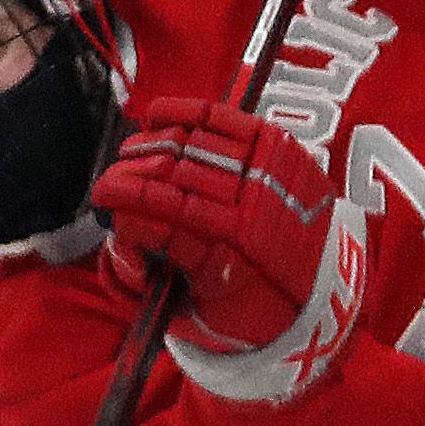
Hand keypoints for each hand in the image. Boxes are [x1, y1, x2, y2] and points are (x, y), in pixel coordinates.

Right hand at [90, 97, 337, 358]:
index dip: (131, 211)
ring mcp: (270, 176)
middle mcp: (256, 216)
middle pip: (178, 181)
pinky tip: (156, 117)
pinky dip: (188, 113)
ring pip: (196, 149)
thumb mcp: (197, 312)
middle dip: (133, 179)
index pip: (167, 228)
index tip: (106, 204)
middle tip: (108, 184)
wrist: (318, 288)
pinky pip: (225, 120)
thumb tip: (122, 237)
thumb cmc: (244, 303)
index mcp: (234, 265)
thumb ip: (151, 281)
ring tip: (128, 156)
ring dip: (153, 149)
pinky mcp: (279, 147)